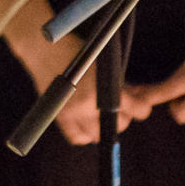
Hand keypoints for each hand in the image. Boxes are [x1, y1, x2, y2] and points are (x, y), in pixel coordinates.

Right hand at [10, 32, 149, 146]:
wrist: (42, 48)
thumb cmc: (75, 50)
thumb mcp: (104, 63)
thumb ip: (122, 84)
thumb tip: (142, 99)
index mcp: (102, 88)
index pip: (137, 110)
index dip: (141, 108)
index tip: (141, 106)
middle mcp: (87, 105)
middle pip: (119, 124)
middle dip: (122, 115)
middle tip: (118, 105)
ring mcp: (71, 113)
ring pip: (99, 134)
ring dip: (103, 125)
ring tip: (100, 111)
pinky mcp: (58, 117)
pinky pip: (77, 137)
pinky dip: (84, 133)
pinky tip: (86, 122)